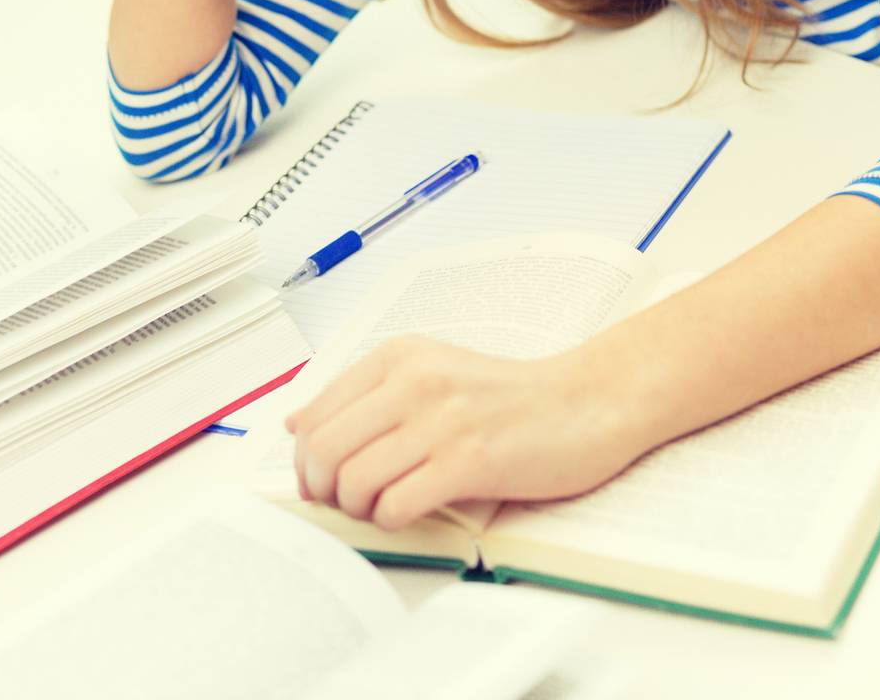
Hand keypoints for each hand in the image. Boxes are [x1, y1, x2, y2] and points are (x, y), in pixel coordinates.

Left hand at [284, 334, 652, 531]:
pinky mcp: (470, 460)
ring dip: (357, 509)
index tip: (321, 481)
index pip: (314, 415)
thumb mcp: (429, 373)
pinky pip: (397, 504)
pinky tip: (410, 513)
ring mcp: (441, 420)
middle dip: (323, 490)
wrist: (585, 402)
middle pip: (324, 449)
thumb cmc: (507, 398)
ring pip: (354, 479)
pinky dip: (391, 521)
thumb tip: (295, 425)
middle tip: (345, 504)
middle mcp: (414, 381)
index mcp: (398, 357)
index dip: (306, 461)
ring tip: (381, 508)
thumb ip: (364, 395)